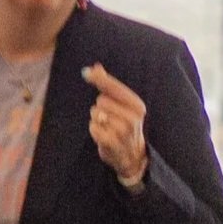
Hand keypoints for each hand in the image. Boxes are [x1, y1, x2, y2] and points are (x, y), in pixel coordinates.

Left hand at [83, 62, 147, 183]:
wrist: (133, 156)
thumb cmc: (125, 125)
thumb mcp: (123, 104)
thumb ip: (108, 85)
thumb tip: (96, 66)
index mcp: (137, 105)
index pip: (113, 87)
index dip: (98, 79)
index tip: (85, 72)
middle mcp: (132, 117)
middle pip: (101, 100)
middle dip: (101, 107)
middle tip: (111, 118)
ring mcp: (122, 131)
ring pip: (95, 113)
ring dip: (97, 119)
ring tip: (108, 127)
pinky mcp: (111, 142)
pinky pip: (92, 127)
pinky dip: (94, 130)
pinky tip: (104, 136)